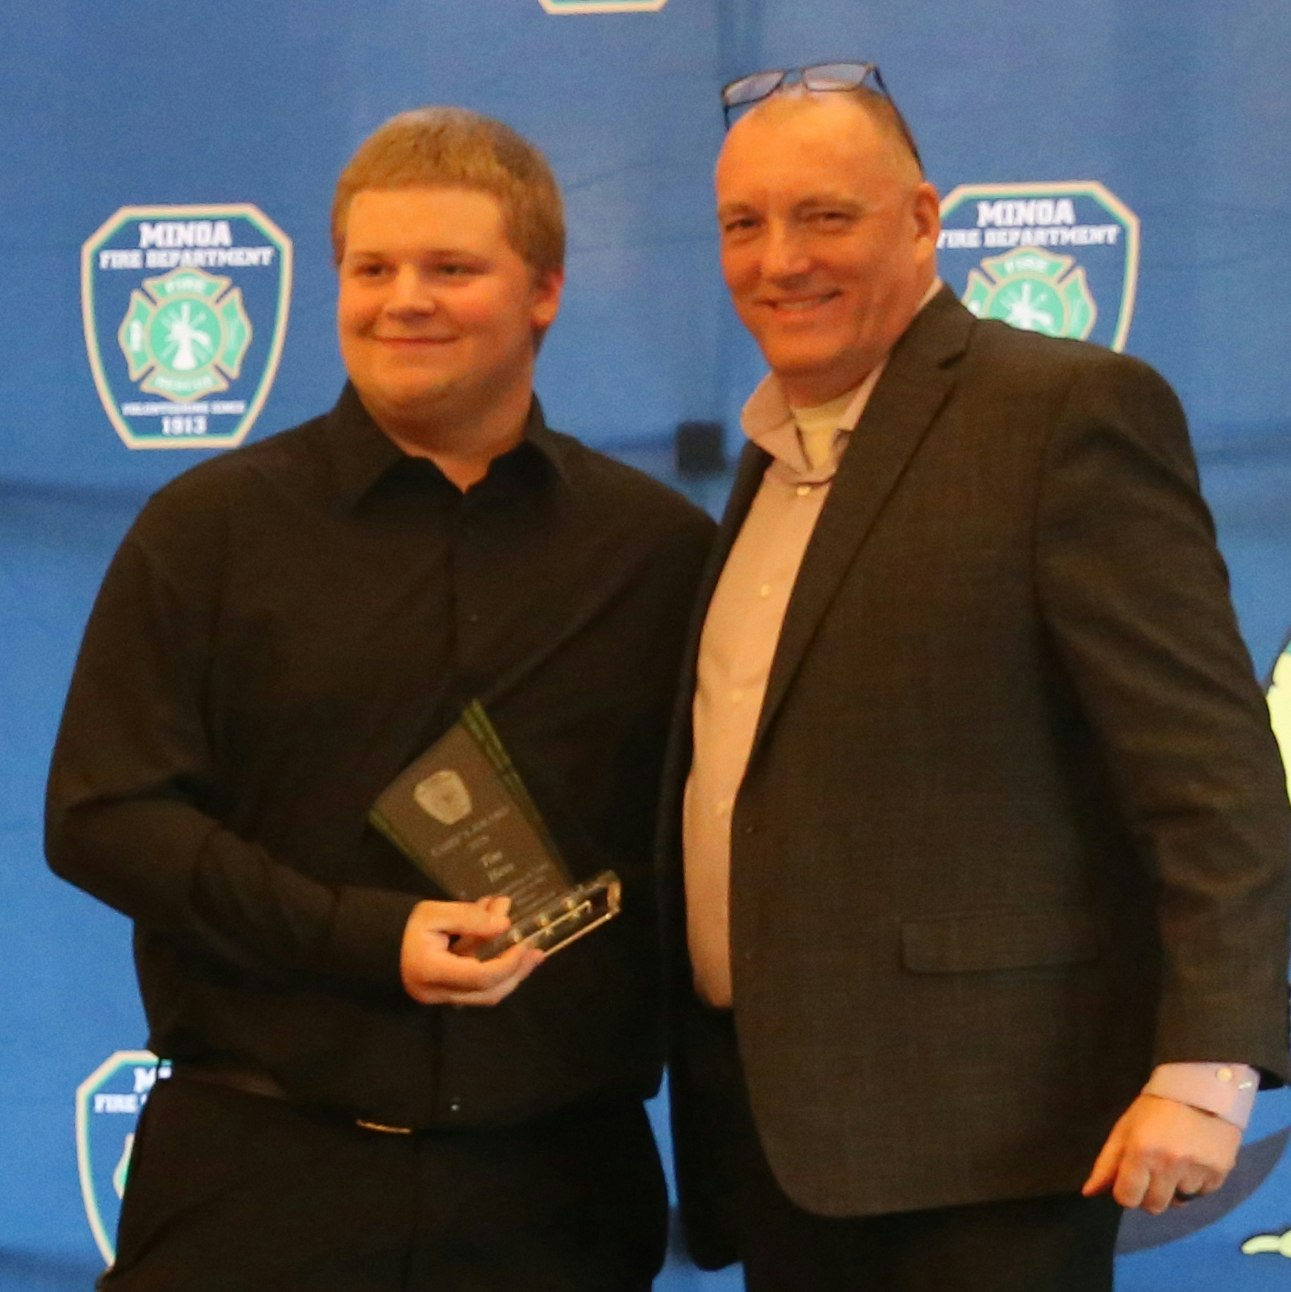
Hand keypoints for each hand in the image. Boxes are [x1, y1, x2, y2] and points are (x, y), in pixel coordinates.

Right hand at [400, 895, 542, 1005]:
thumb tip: (504, 924)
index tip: (524, 942)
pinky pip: (479, 991)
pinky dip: (498, 974)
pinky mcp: (447, 996)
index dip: (508, 962)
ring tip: (530, 955)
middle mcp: (438, 993)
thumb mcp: (434, 912)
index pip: (480, 976)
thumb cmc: (403, 926)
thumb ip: (469, 918)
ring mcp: (442, 999)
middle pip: (488, 993)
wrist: (378, 945)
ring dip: (511, 975)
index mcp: (432, 971)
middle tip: (536, 952)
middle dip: (516, 972)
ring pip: (486, 996)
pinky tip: (509, 956)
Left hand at [1081, 1093, 1239, 1213]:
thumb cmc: (1154, 1108)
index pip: (1127, 1198)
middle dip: (1149, 1195)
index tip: (1130, 1180)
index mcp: (1141, 1152)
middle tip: (1152, 1172)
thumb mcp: (1124, 1129)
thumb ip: (1107, 1163)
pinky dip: (1196, 1183)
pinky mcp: (1220, 1173)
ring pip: (1180, 1201)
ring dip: (1175, 1187)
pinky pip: (1203, 1194)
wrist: (1199, 1089)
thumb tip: (1089, 1193)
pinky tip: (1194, 1161)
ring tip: (1176, 1161)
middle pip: (1154, 1207)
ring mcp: (1197, 1171)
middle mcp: (1169, 1165)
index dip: (1125, 1192)